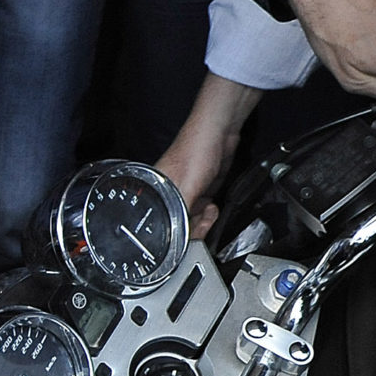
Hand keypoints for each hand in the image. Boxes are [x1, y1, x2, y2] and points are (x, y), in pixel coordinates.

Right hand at [157, 74, 263, 231]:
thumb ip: (181, 217)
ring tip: (208, 212)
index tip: (187, 237)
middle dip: (192, 228)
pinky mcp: (199, 191)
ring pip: (190, 221)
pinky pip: (201, 213)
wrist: (219, 135)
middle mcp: (167, 195)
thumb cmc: (195, 150)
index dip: (174, 236)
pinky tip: (212, 207)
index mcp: (155, 194)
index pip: (159, 226)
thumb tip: (179, 240)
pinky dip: (209, 214)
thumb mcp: (186, 190)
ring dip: (202, 221)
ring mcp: (184, 194)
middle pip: (176, 227)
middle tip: (201, 221)